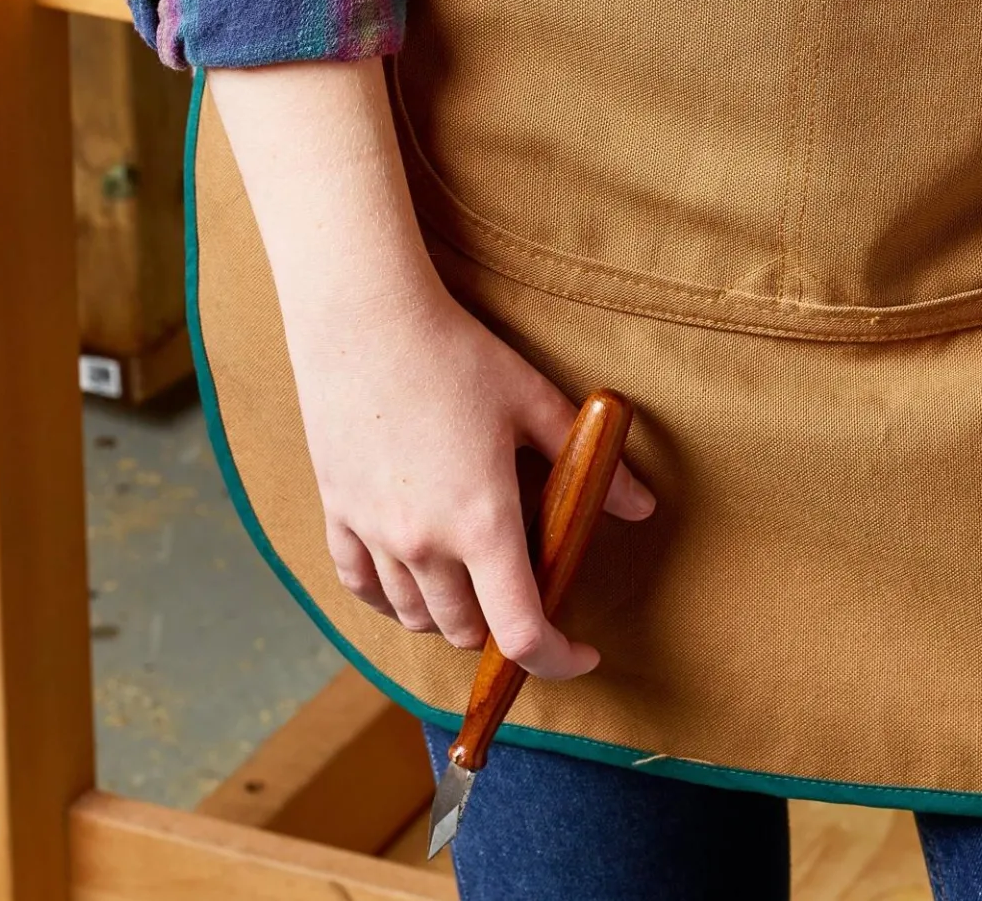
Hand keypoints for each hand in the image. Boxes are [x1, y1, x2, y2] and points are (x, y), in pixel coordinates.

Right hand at [209, 60, 654, 676]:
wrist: (365, 320)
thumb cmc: (456, 355)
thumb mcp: (534, 402)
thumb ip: (590, 465)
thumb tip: (642, 505)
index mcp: (481, 524)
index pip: (522, 632)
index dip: (559, 660)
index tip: (582, 656)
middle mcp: (423, 544)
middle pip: (468, 631)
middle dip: (507, 628)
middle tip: (532, 593)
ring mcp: (374, 534)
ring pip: (415, 616)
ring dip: (453, 615)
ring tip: (479, 581)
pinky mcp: (339, 514)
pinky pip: (362, 584)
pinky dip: (392, 596)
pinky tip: (413, 575)